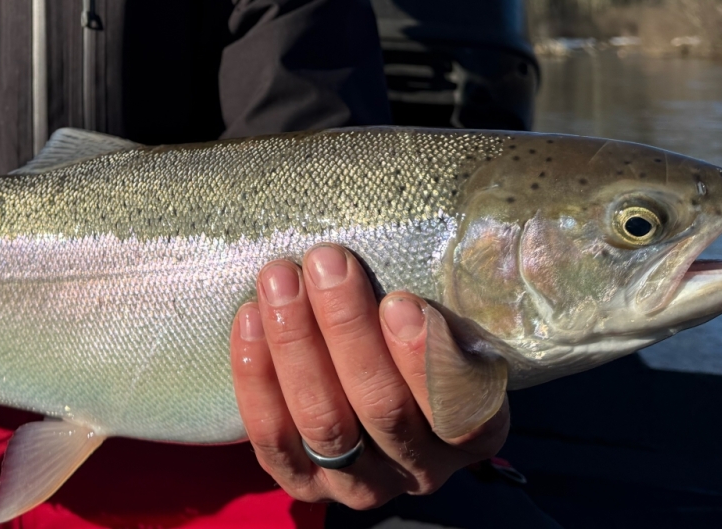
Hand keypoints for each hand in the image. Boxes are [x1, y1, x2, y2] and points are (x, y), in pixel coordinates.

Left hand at [229, 245, 508, 507]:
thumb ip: (434, 302)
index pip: (456, 409)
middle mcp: (419, 467)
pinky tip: (250, 319)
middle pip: (382, 407)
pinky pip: (273, 437)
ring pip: (325, 422)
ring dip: (297, 344)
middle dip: (348, 329)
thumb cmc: (412, 331)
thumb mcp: (444, 320)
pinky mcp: (302, 482)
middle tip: (326, 261)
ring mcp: (358, 482)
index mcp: (471, 430)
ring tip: (280, 280)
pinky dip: (257, 378)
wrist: (366, 378)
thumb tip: (409, 239)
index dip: (425, 359)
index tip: (400, 302)